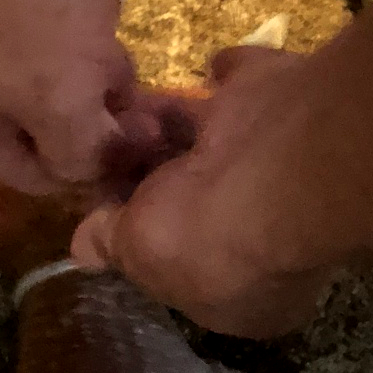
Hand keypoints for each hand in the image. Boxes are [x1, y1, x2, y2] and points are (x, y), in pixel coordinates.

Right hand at [0, 0, 151, 192]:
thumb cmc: (30, 8)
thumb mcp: (59, 104)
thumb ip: (79, 154)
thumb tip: (97, 170)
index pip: (26, 177)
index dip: (83, 178)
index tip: (136, 163)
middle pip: (43, 123)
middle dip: (95, 117)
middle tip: (144, 106)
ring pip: (56, 72)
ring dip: (95, 71)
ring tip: (122, 53)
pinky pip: (58, 22)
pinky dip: (85, 24)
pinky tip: (103, 8)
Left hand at [71, 46, 334, 336]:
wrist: (283, 161)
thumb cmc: (208, 235)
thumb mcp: (142, 255)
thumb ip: (112, 244)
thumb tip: (84, 251)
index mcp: (251, 301)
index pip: (191, 279)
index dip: (146, 249)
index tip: (107, 217)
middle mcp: (274, 243)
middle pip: (198, 210)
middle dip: (152, 181)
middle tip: (105, 154)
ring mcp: (285, 178)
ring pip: (216, 151)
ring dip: (171, 130)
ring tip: (123, 108)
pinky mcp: (289, 113)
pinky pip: (245, 93)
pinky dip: (222, 80)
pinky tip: (191, 71)